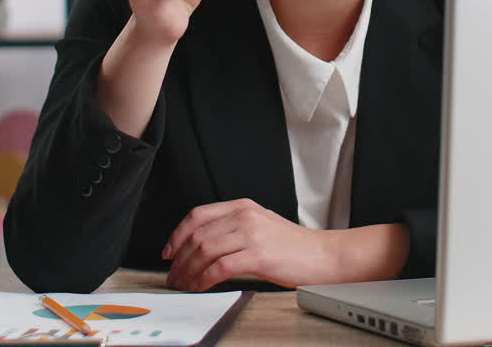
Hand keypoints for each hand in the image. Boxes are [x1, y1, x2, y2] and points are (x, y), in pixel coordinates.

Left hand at [162, 199, 337, 291]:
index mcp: (243, 206)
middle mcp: (244, 215)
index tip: (168, 251)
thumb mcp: (260, 225)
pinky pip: (219, 267)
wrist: (323, 255)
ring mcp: (251, 234)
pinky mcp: (258, 255)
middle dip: (179, 258)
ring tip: (184, 284)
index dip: (177, 234)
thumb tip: (200, 246)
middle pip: (197, 235)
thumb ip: (233, 227)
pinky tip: (200, 286)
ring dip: (188, 271)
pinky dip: (204, 279)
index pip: (198, 215)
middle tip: (173, 275)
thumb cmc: (294, 246)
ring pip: (204, 250)